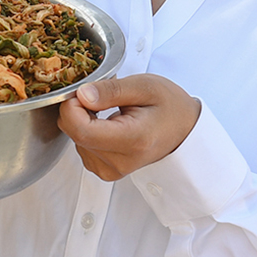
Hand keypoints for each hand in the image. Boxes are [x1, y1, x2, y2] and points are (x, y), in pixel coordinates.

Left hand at [57, 74, 200, 180]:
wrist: (185, 129)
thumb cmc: (169, 106)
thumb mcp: (144, 86)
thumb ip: (111, 90)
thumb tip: (81, 95)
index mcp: (132, 140)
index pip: (81, 129)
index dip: (71, 106)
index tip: (82, 90)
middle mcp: (120, 162)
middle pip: (74, 134)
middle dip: (76, 109)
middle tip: (98, 95)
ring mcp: (112, 170)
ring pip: (74, 140)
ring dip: (82, 120)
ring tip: (107, 109)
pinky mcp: (106, 171)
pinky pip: (81, 147)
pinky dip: (86, 131)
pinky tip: (105, 122)